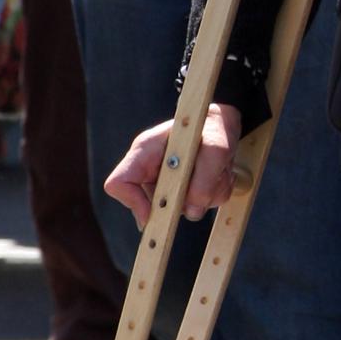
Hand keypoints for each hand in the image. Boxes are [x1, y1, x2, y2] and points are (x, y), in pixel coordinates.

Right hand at [105, 102, 243, 227]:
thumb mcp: (215, 149)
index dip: (133, 203)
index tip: (161, 213)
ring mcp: (164, 185)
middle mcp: (149, 171)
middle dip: (184, 200)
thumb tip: (192, 211)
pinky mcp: (181, 194)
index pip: (118, 183)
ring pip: (180, 209)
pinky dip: (211, 195)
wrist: (222, 126)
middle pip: (151, 206)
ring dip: (204, 195)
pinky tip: (217, 175)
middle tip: (209, 179)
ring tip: (216, 171)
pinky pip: (196, 208)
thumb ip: (203, 181)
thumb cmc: (213, 129)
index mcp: (144, 152)